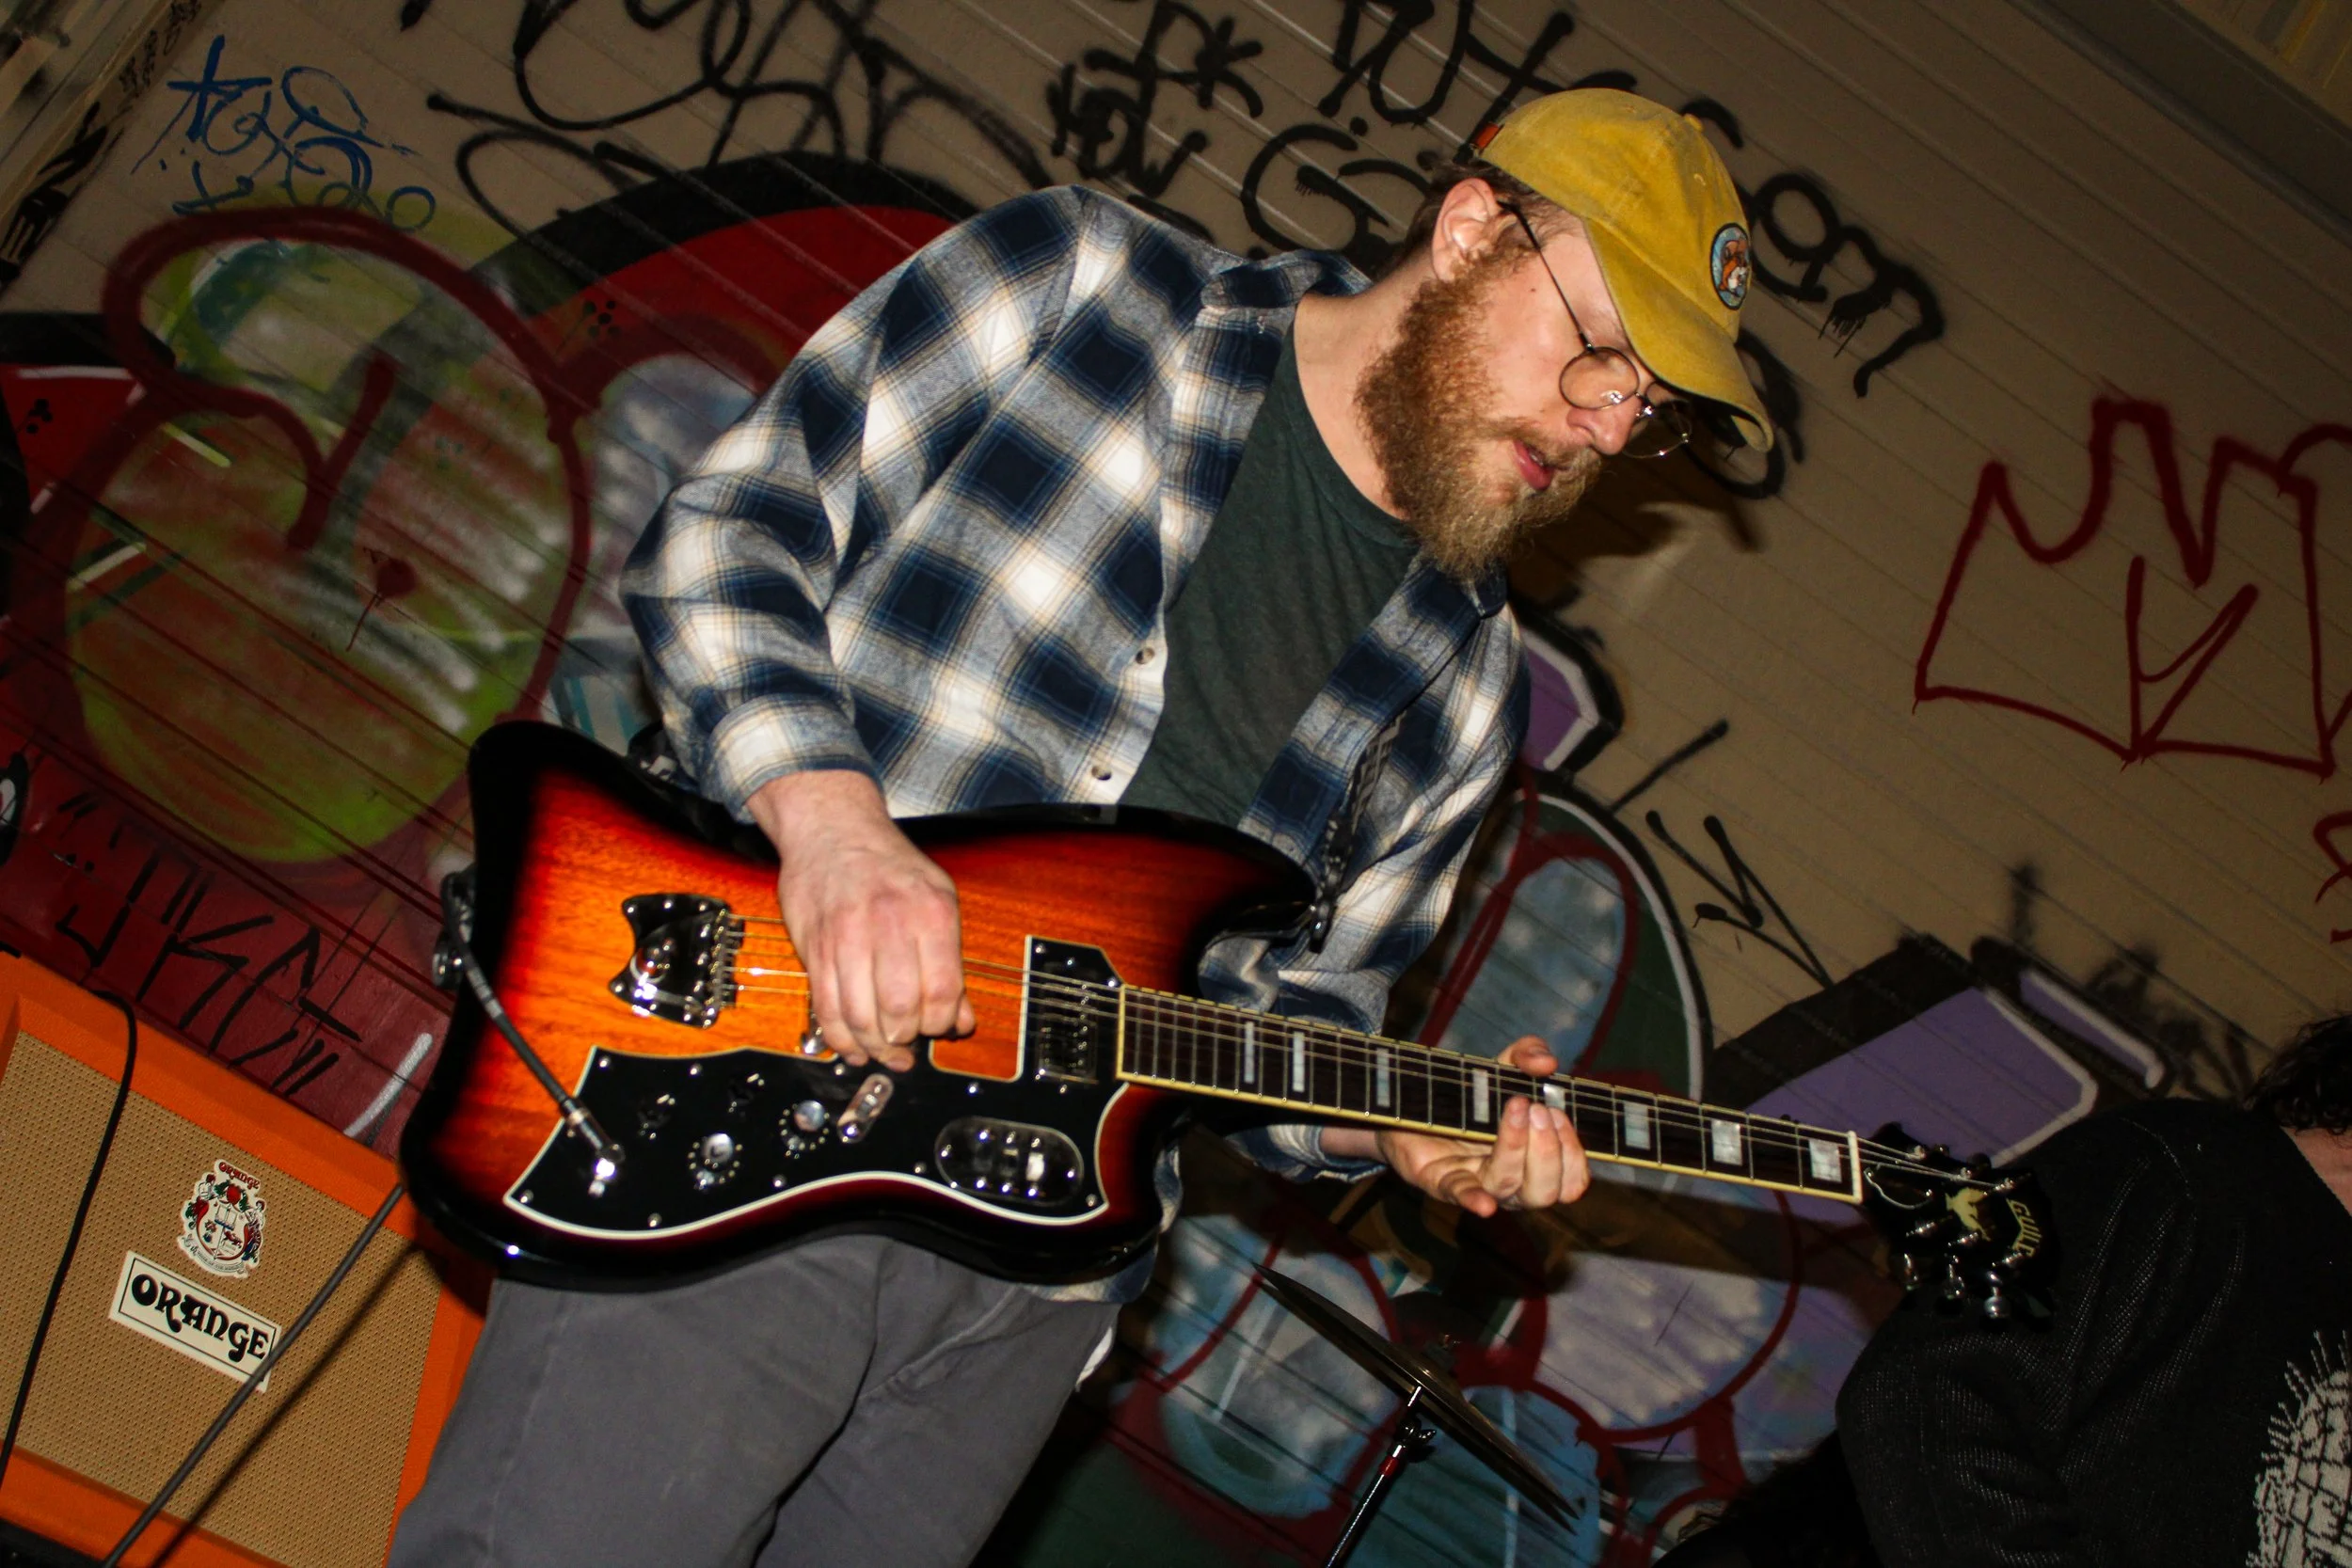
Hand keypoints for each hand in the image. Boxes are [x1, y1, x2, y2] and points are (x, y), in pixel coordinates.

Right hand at [745, 770, 975, 1070]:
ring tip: (885, 1053)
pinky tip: (853, 1047)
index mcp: (930, 912)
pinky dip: (839, 1037)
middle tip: (910, 1044)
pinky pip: (825, 1007)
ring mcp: (847, 936)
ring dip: (874, 1046)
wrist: (832, 829)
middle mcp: (889, 923)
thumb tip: (963, 1021)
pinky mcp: (814, 947)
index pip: (942, 990)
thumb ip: (952, 962)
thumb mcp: (938, 898)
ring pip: (860, 1014)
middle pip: (901, 1008)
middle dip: (907, 1039)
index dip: (942, 1023)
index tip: (940, 1029)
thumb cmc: (889, 864)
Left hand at [1324, 1037, 1588, 1216]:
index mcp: (1533, 1162)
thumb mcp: (1501, 1066)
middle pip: (1544, 1192)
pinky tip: (1486, 1206)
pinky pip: (1460, 1196)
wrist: (1412, 1098)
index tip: (1559, 1115)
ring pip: (1509, 1189)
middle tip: (1537, 1110)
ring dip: (1517, 1149)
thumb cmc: (1469, 1092)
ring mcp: (1477, 1182)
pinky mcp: (1441, 1180)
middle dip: (1547, 1150)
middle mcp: (1511, 1181)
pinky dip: (1474, 1200)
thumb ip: (1527, 1055)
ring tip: (1515, 1108)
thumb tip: (1547, 1062)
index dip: (1573, 1155)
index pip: (1570, 1183)